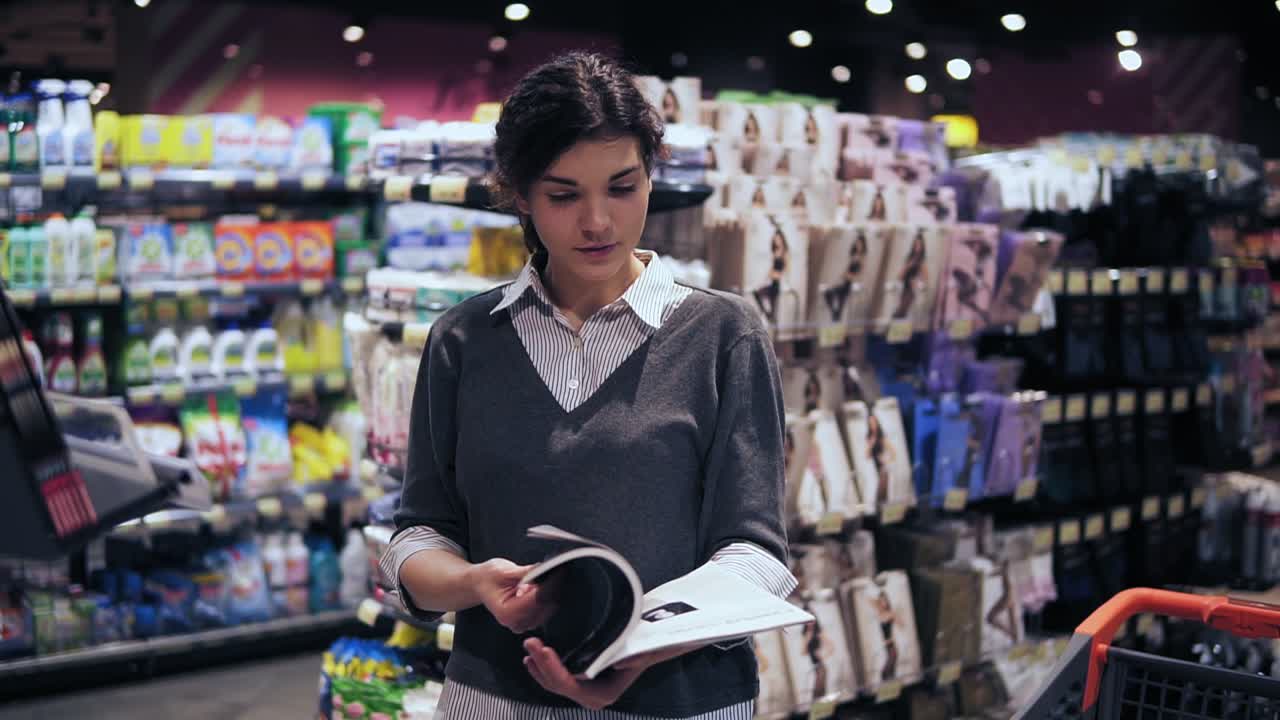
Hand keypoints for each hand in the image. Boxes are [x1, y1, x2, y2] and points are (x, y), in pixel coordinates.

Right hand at [470, 558, 557, 633]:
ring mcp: (523, 624)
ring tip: (537, 580)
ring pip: (548, 609)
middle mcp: (515, 623)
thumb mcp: (504, 570)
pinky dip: (546, 598)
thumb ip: (526, 572)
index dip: (550, 585)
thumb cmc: (487, 578)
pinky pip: (545, 610)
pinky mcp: (528, 621)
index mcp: (507, 613)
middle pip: (545, 607)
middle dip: (551, 589)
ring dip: (549, 593)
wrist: (480, 584)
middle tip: (553, 572)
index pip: (536, 600)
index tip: (558, 572)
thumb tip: (545, 569)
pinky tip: (537, 588)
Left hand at [522, 637, 646, 710]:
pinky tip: (533, 659)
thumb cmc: (643, 648)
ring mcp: (584, 691)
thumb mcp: (642, 651)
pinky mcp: (579, 683)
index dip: (554, 669)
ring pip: (554, 684)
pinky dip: (544, 669)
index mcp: (603, 694)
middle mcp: (591, 697)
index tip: (544, 650)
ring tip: (529, 648)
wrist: (648, 648)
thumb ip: (634, 659)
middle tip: (530, 642)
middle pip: (558, 685)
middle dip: (541, 665)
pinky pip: (557, 680)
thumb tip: (620, 663)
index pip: (571, 685)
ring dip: (539, 666)